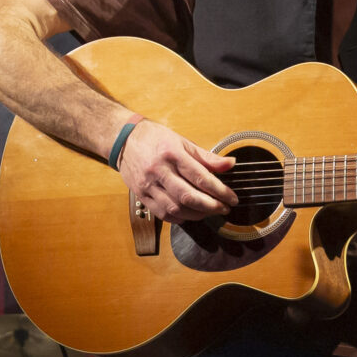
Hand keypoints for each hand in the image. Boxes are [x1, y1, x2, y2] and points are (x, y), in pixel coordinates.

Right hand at [120, 120, 235, 220]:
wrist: (123, 140)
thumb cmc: (156, 139)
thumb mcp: (183, 142)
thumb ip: (207, 157)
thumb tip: (231, 164)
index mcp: (172, 154)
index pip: (201, 178)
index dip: (220, 191)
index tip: (232, 198)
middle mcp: (159, 171)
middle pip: (188, 196)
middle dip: (210, 206)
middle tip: (224, 209)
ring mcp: (148, 185)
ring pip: (176, 208)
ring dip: (196, 214)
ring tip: (208, 211)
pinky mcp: (141, 195)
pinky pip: (162, 214)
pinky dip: (179, 218)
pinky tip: (189, 214)